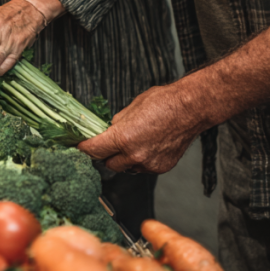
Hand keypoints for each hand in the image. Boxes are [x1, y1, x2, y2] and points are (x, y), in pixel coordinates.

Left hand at [77, 83, 206, 173]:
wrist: (190, 109)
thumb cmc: (163, 102)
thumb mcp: (132, 107)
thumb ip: (117, 123)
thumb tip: (108, 130)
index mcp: (124, 138)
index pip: (95, 150)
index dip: (84, 148)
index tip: (79, 146)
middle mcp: (135, 155)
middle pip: (109, 163)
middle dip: (105, 154)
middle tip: (106, 143)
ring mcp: (149, 164)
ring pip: (126, 167)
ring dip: (123, 158)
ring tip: (131, 141)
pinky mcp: (160, 168)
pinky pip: (142, 168)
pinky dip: (139, 160)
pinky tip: (145, 145)